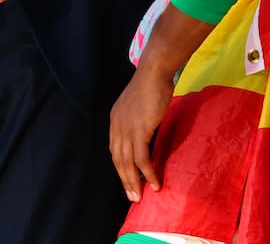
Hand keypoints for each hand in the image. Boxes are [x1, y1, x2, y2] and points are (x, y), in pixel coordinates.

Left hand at [109, 66, 172, 202]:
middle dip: (125, 180)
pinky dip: (148, 172)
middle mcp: (117, 126)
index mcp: (115, 120)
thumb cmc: (151, 85)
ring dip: (134, 181)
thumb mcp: (138, 105)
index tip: (128, 180)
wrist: (154, 73)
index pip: (115, 150)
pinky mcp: (139, 130)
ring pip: (127, 162)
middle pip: (118, 159)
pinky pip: (142, 158)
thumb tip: (145, 134)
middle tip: (132, 196)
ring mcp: (126, 129)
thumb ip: (138, 120)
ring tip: (139, 196)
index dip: (121, 167)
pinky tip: (154, 182)